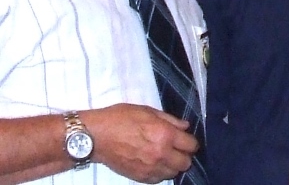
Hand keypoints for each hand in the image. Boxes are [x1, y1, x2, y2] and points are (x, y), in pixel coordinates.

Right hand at [81, 103, 198, 182]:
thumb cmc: (121, 118)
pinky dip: (161, 172)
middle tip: (178, 148)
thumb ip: (170, 119)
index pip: (191, 145)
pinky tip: (155, 163)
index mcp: (165, 134)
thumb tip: (185, 126)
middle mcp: (161, 154)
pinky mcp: (140, 177)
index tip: (187, 139)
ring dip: (173, 165)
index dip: (191, 141)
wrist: (97, 136)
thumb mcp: (148, 110)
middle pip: (186, 163)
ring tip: (166, 155)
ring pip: (173, 173)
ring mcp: (151, 168)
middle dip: (185, 155)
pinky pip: (159, 179)